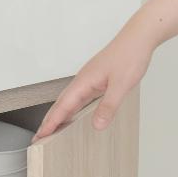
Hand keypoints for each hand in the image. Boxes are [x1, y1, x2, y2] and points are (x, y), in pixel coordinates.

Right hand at [34, 28, 154, 139]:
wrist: (138, 38)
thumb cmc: (130, 55)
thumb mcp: (121, 85)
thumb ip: (108, 106)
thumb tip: (97, 125)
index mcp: (83, 82)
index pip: (62, 107)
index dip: (51, 123)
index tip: (40, 136)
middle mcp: (82, 81)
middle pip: (60, 105)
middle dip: (49, 122)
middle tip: (39, 138)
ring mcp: (88, 81)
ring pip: (68, 102)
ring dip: (58, 116)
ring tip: (50, 131)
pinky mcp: (95, 81)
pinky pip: (78, 99)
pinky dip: (71, 110)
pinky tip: (72, 116)